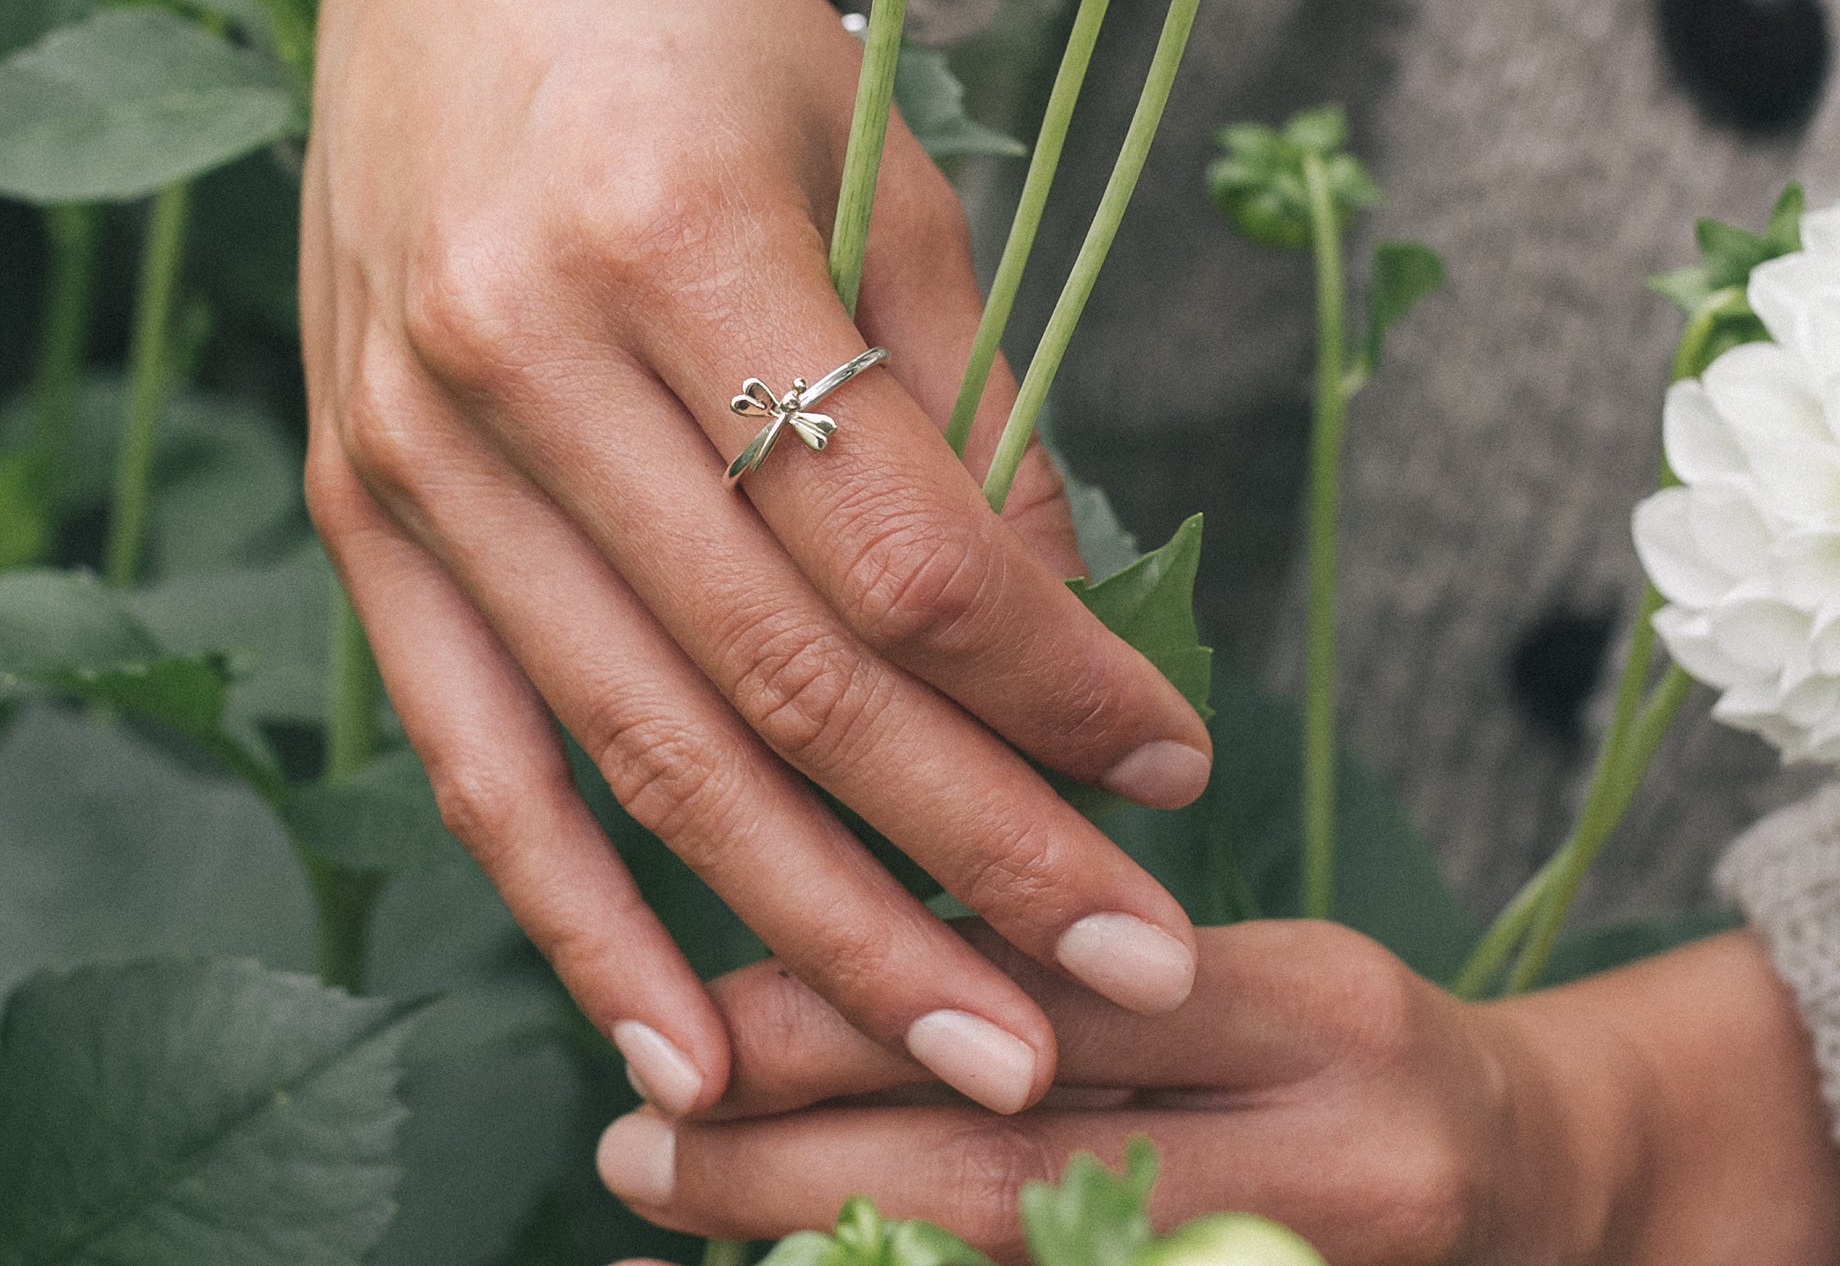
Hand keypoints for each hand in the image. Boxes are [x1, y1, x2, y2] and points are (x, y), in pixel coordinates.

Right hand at [301, 0, 1213, 1120]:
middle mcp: (517, 350)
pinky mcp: (353, 497)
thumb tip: (1056, 645)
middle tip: (1127, 982)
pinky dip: (572, 909)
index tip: (1173, 763)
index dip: (1051, 685)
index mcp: (672, 234)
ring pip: (635, 739)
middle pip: (778, 673)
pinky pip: (468, 743)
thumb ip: (965, 412)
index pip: (899, 545)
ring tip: (967, 1056)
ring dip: (811, 926)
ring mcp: (410, 439)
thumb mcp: (880, 174)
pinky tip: (682, 1042)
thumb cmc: (712, 30)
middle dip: (971, 853)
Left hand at [597, 922, 1839, 1263]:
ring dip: (843, 1244)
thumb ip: (1086, 972)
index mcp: (1307, 1003)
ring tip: (688, 1199)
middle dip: (800, 1159)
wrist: (1558, 1191)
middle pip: (1014, 1171)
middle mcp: (1328, 1155)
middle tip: (641, 1136)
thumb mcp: (1253, 965)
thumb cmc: (1354, 1049)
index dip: (856, 1012)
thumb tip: (852, 962)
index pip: (1045, 997)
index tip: (700, 1009)